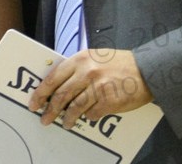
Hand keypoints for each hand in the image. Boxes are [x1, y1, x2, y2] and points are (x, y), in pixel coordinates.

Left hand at [29, 48, 153, 128]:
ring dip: (68, 118)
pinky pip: (93, 113)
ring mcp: (98, 87)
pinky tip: (88, 117)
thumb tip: (58, 85)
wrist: (147, 69)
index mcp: (80, 60)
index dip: (41, 93)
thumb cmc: (119, 63)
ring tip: (66, 124)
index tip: (34, 103)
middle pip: (62, 95)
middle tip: (45, 119)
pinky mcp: (110, 101)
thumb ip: (77, 68)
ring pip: (76, 107)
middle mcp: (87, 72)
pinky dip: (89, 116)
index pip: (53, 78)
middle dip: (51, 110)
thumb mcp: (94, 57)